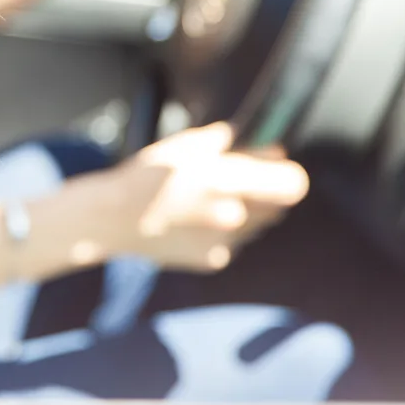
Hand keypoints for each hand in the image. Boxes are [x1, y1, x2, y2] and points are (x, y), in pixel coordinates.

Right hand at [47, 123, 308, 272]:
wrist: (111, 220)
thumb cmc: (146, 175)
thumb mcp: (185, 145)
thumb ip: (230, 143)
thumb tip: (265, 147)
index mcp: (229, 181)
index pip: (293, 184)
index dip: (286, 172)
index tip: (271, 164)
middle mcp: (234, 216)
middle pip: (277, 206)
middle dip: (264, 190)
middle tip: (234, 178)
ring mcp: (225, 243)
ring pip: (256, 225)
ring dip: (244, 211)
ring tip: (206, 200)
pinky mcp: (212, 261)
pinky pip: (232, 243)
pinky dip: (221, 231)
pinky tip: (192, 221)